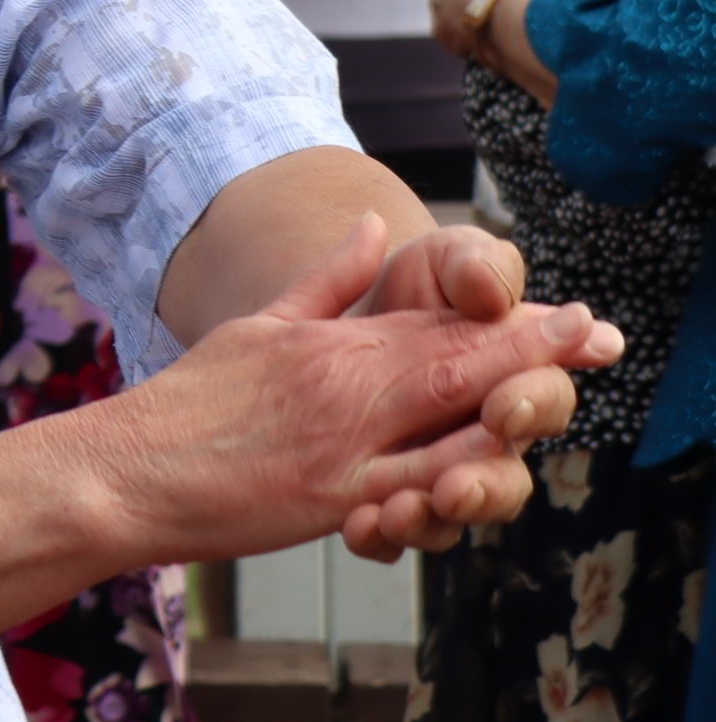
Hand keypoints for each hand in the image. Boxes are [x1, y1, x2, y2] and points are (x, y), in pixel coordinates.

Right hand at [104, 215, 612, 566]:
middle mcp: (342, 383)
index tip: (565, 312)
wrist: (123, 467)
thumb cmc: (184, 407)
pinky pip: (410, 482)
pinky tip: (503, 458)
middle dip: (533, 345)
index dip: (509, 318)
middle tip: (597, 333)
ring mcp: (340, 440)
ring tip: (568, 383)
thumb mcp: (254, 328)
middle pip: (455, 356)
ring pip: (444, 410)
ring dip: (515, 396)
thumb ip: (324, 284)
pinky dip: (459, 468)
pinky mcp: (330, 495)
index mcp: (328, 345)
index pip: (434, 322)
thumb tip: (373, 227)